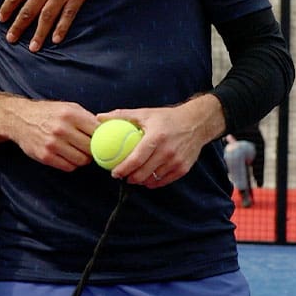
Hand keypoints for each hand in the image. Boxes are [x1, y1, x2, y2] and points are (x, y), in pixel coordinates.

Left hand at [0, 0, 104, 50]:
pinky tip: (56, 39)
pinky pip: (68, 14)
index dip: (8, 8)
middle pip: (29, 10)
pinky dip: (62, 27)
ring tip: (33, 47)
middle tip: (11, 39)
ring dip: (39, 33)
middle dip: (19, 26)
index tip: (2, 20)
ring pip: (47, 16)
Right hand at [0, 96, 98, 171]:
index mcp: (70, 114)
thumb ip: (87, 118)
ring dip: (83, 158)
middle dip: (94, 150)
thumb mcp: (69, 107)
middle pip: (91, 148)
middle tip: (90, 148)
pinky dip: (72, 163)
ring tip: (79, 151)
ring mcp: (52, 144)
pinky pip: (68, 167)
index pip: (98, 131)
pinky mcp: (45, 156)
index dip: (103, 137)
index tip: (103, 140)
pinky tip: (68, 156)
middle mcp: (61, 129)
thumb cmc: (48, 113)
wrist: (20, 119)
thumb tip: (108, 129)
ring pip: (81, 160)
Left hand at [97, 101, 217, 188]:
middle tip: (122, 176)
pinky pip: (164, 181)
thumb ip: (121, 115)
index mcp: (156, 137)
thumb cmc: (167, 118)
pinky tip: (147, 178)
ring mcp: (176, 161)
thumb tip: (99, 117)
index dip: (123, 169)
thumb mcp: (145, 113)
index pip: (136, 158)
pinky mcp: (183, 169)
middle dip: (130, 178)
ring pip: (153, 179)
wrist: (196, 123)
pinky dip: (153, 182)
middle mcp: (167, 151)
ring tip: (134, 177)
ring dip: (141, 181)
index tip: (114, 173)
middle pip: (143, 173)